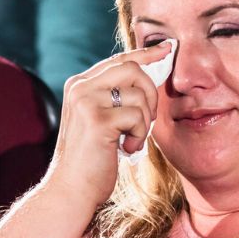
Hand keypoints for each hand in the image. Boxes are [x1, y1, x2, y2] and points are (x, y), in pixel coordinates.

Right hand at [48, 41, 173, 208]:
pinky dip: (139, 135)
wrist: (71, 189)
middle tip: (147, 119)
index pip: (119, 60)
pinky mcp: (97, 120)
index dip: (146, 53)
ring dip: (144, 121)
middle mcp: (80, 87)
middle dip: (151, 92)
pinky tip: (126, 149)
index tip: (167, 48)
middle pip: (132, 68)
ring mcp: (86, 102)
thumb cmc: (92, 159)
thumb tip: (148, 74)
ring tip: (131, 140)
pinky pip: (137, 117)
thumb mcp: (101, 119)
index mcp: (80, 84)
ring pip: (138, 94)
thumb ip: (115, 97)